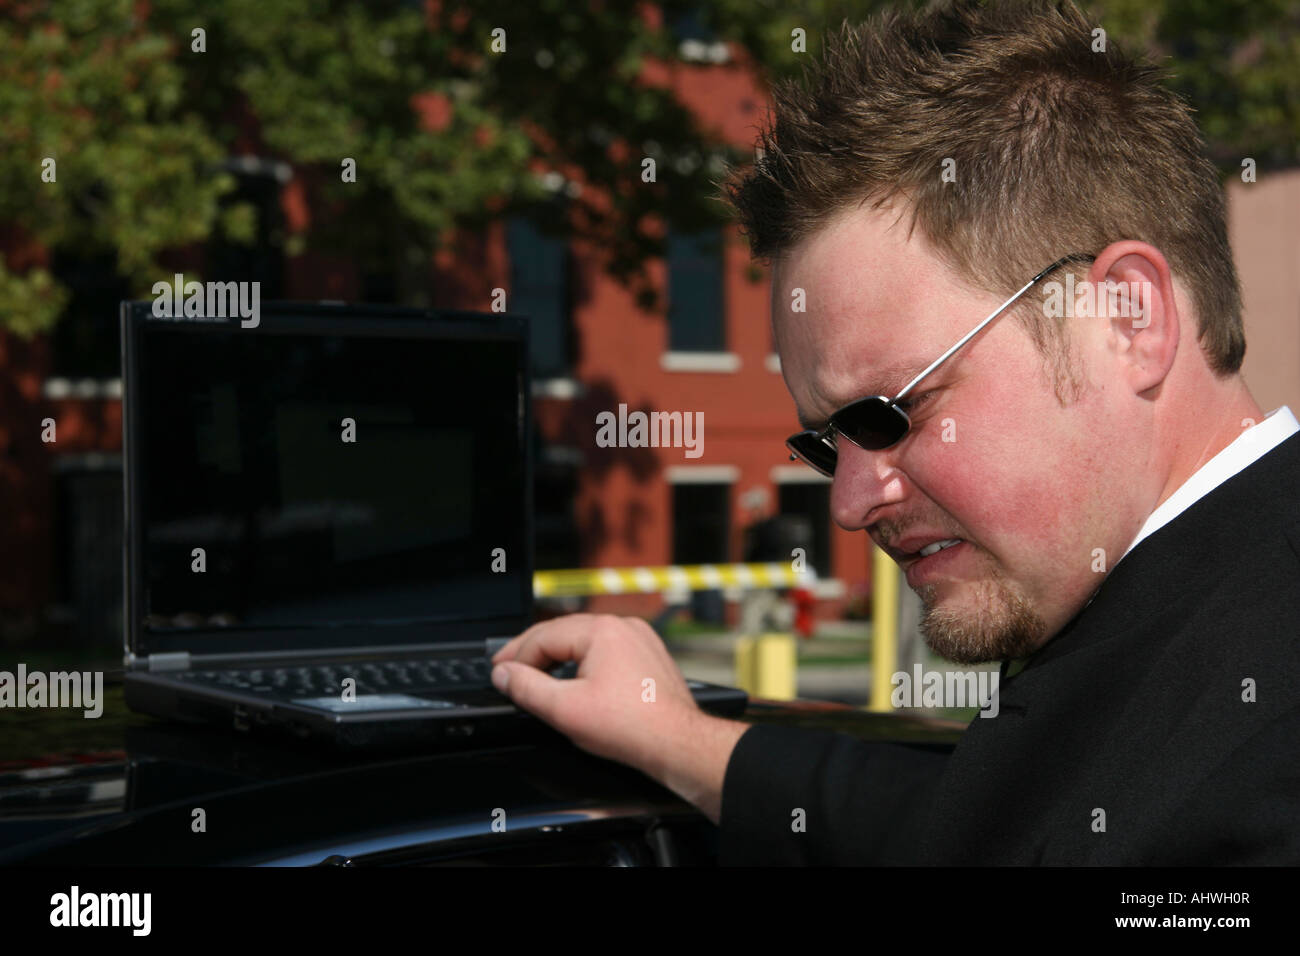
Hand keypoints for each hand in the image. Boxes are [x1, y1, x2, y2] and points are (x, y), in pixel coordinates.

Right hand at [489, 613, 701, 778]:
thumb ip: (526, 688)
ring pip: (585, 640)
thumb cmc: (632, 727)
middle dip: (534, 652)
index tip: (500, 672)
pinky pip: (607, 650)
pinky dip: (584, 661)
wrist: (677, 743)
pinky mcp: (649, 656)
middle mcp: (623, 626)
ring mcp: (639, 639)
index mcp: (602, 630)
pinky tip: (574, 677)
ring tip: (536, 673)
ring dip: (558, 655)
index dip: (516, 655)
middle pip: (564, 633)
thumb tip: (505, 675)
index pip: (544, 636)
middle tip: (509, 668)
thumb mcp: (564, 709)